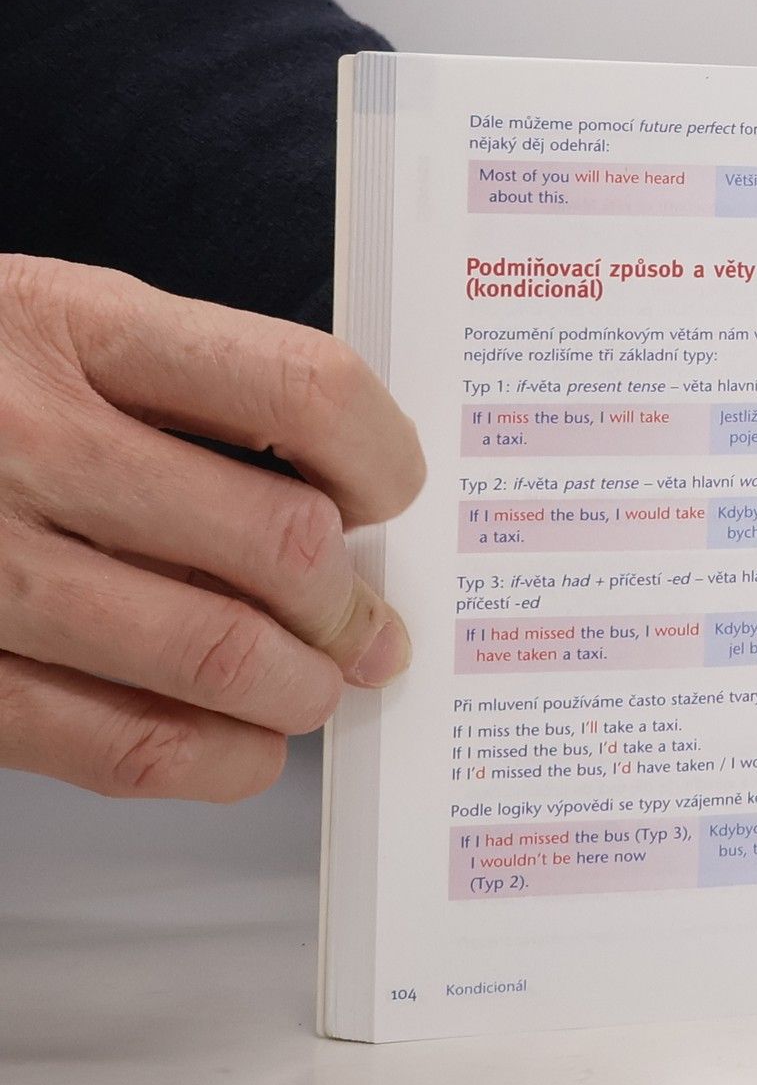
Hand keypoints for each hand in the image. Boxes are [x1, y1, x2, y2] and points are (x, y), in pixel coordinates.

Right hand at [0, 256, 424, 801]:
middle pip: (278, 541)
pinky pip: (116, 742)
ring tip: (319, 685)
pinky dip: (216, 761)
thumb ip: (184, 389)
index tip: (392, 493)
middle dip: (353, 604)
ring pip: (216, 654)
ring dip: (302, 689)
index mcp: (71, 324)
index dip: (384, 457)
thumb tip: (346, 503)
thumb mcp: (52, 324)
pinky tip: (246, 747)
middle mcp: (26, 436)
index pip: (303, 389)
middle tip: (369, 624)